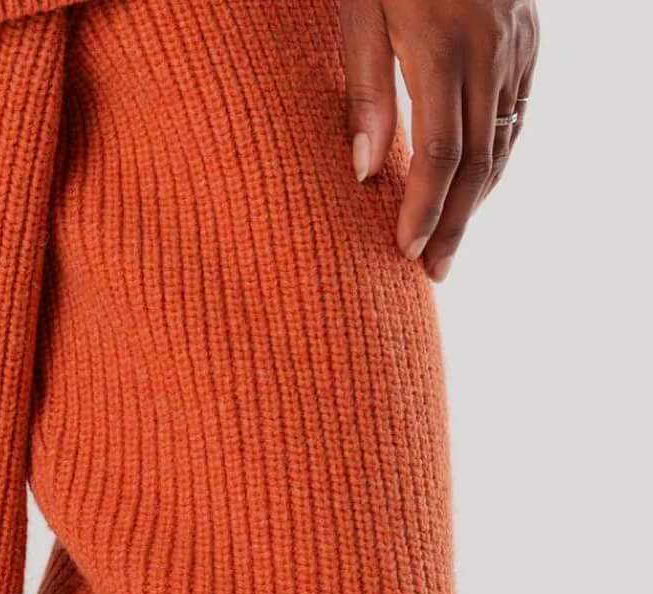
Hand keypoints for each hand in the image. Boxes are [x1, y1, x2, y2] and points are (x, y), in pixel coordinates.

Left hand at [341, 0, 539, 279]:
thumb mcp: (360, 11)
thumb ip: (363, 89)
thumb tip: (362, 172)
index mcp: (442, 46)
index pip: (438, 150)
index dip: (424, 207)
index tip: (406, 252)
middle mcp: (490, 48)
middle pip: (477, 157)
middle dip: (454, 221)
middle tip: (434, 273)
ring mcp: (517, 42)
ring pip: (504, 137)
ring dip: (478, 197)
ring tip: (450, 243)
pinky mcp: (529, 36)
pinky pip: (517, 110)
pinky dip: (498, 156)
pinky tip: (476, 188)